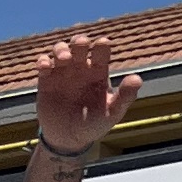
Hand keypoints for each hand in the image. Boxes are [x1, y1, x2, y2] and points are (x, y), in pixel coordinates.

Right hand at [33, 29, 142, 158]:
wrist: (69, 140)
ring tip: (65, 58)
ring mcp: (63, 72)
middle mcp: (80, 68)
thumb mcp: (112, 113)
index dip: (102, 44)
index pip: (101, 51)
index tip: (103, 44)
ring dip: (61, 49)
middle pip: (79, 45)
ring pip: (60, 50)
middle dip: (79, 41)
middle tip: (81, 44)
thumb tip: (138, 79)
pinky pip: (43, 64)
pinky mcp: (46, 80)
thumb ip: (125, 97)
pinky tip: (46, 67)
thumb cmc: (94, 125)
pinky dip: (43, 62)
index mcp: (98, 71)